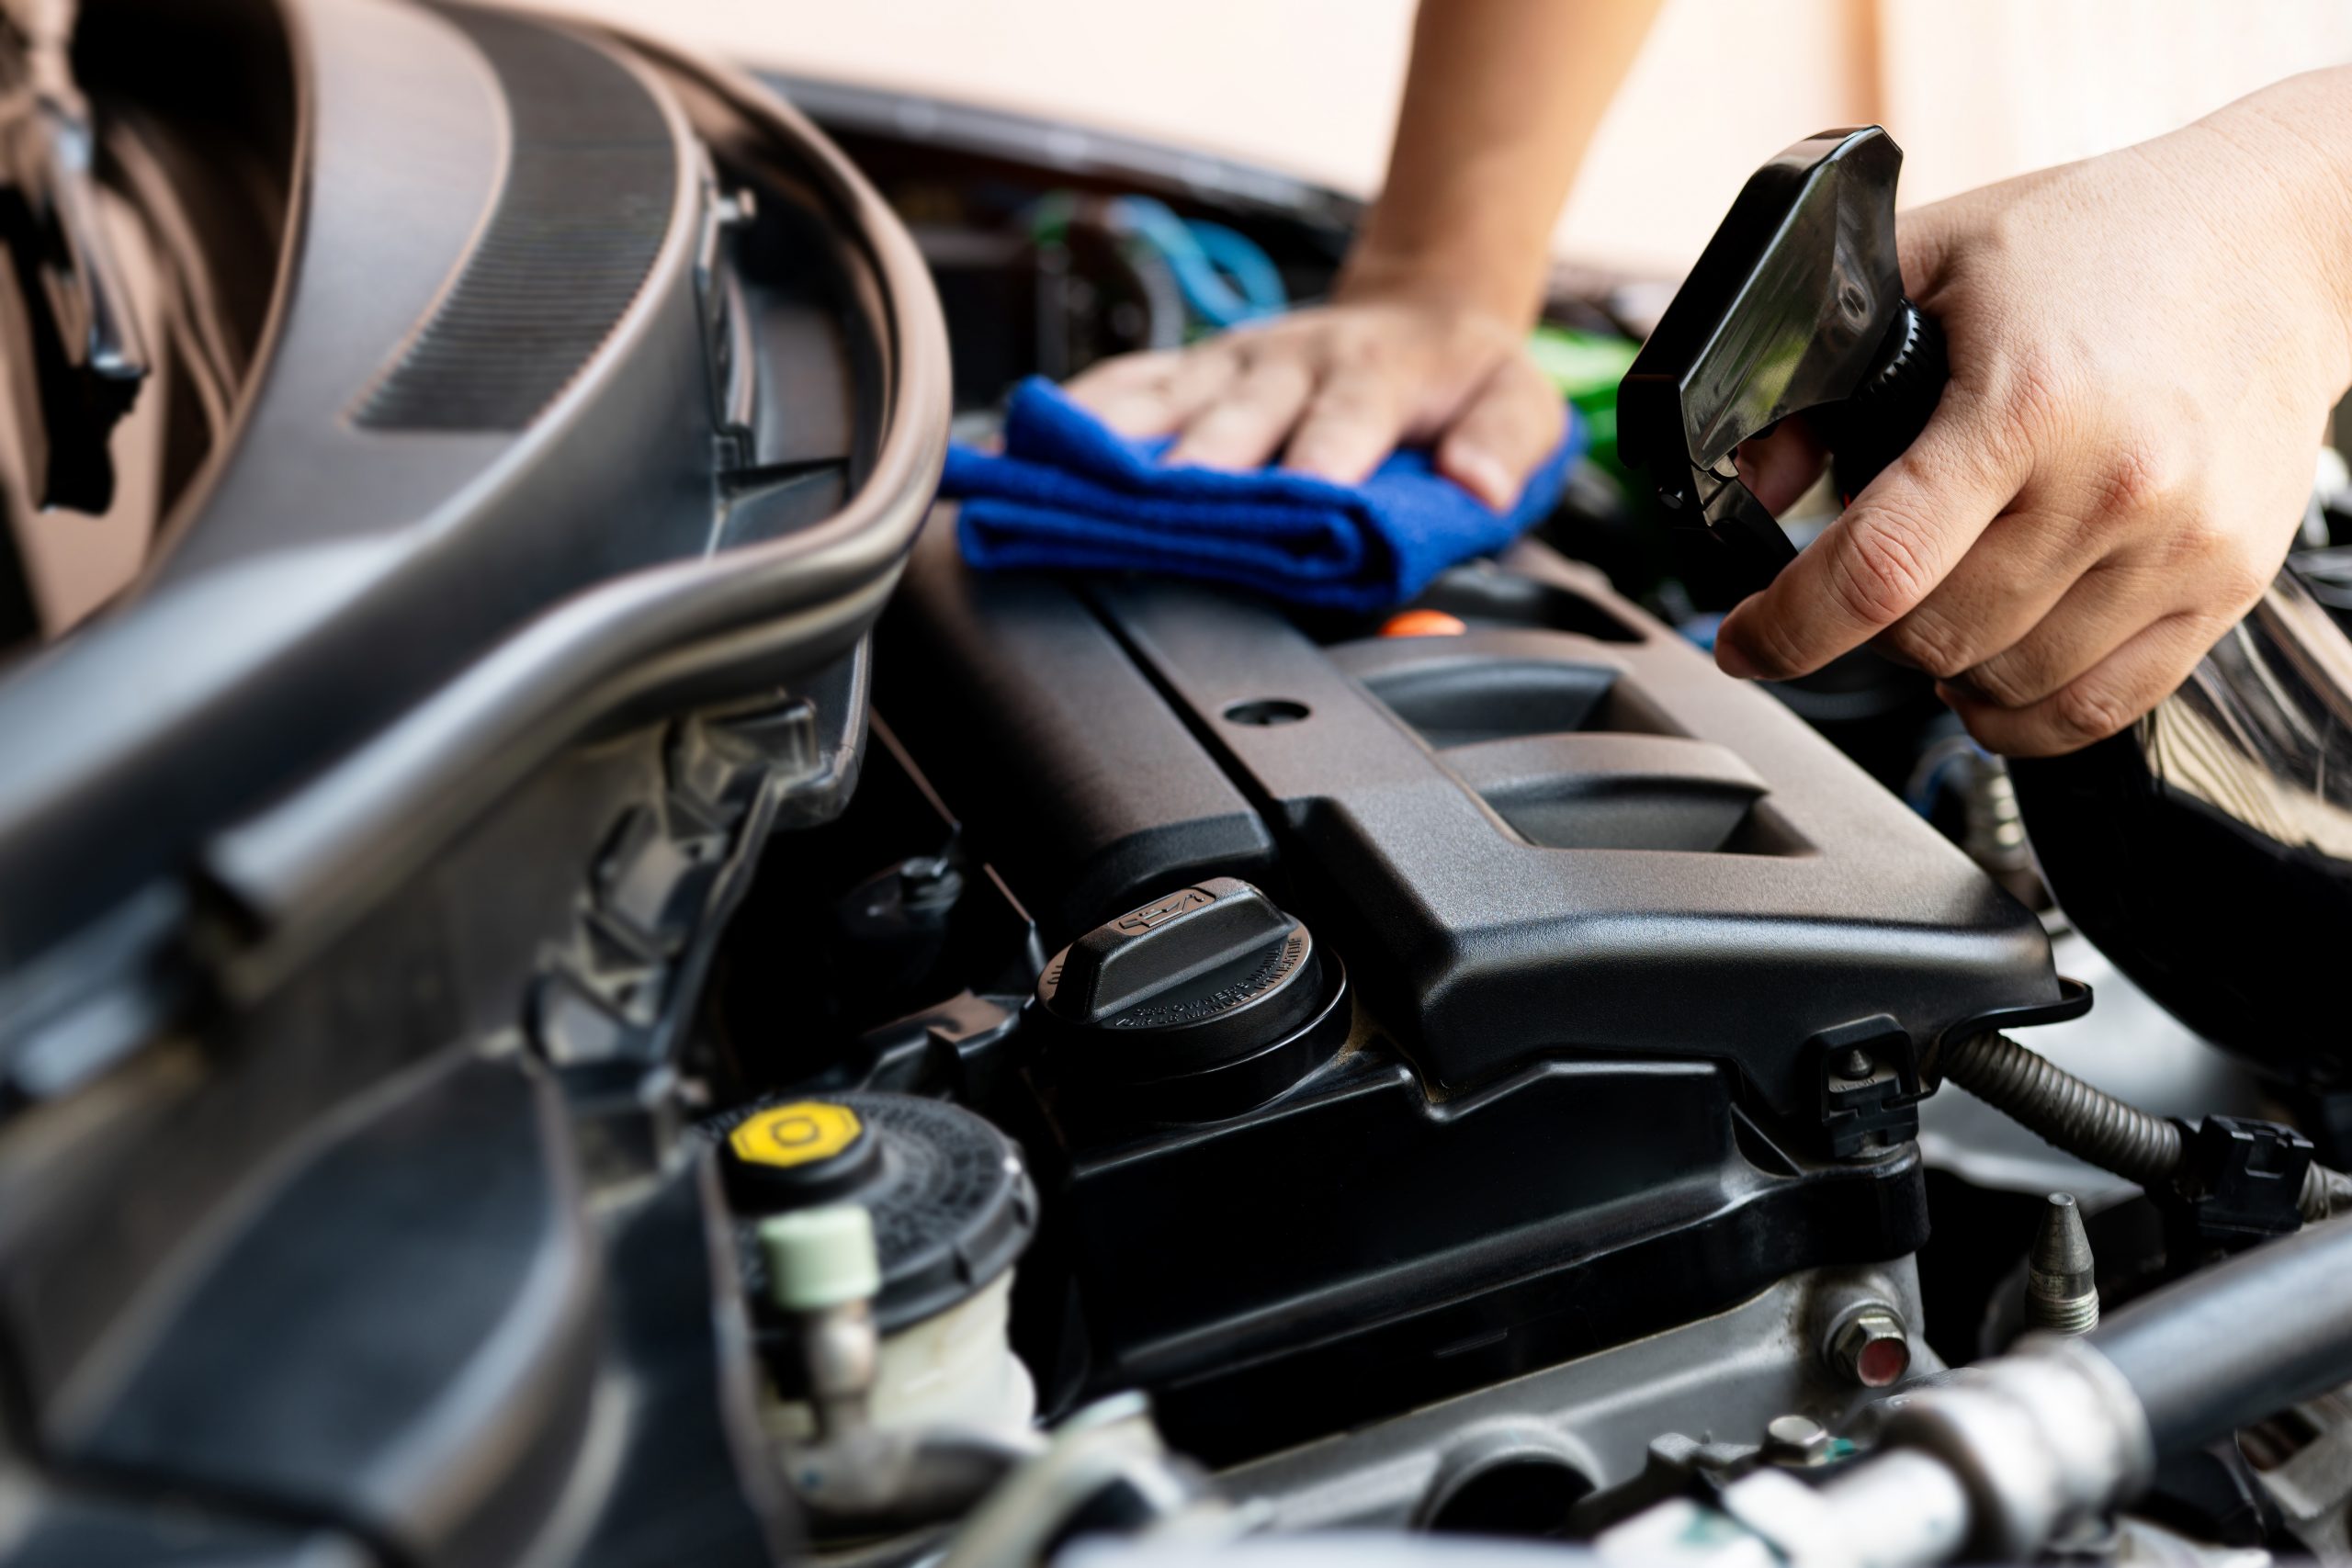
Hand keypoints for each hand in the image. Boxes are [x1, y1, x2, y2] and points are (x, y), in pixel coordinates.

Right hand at [1063, 290, 1565, 509]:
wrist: (1419, 310)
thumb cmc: (1460, 379)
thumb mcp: (1519, 406)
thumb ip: (1503, 447)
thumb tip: (1477, 483)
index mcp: (1371, 376)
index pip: (1344, 419)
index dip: (1320, 456)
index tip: (1299, 496)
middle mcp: (1288, 364)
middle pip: (1237, 414)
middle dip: (1199, 460)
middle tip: (1163, 503)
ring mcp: (1229, 364)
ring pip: (1163, 399)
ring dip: (1112, 439)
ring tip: (1054, 475)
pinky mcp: (1190, 369)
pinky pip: (1123, 386)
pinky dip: (1072, 413)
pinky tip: (1018, 441)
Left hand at [1715, 79, 2351, 756]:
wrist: (2277, 235)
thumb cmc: (2105, 239)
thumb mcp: (1935, 257)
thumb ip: (1827, 366)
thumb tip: (1758, 481)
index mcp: (2026, 406)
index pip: (1879, 570)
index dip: (1790, 628)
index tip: (1746, 644)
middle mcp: (2112, 485)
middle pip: (1937, 638)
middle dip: (1869, 632)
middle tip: (1858, 594)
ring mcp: (2178, 545)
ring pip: (2010, 685)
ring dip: (1947, 670)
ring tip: (1934, 612)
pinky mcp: (2228, 583)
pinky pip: (2102, 707)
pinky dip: (2028, 714)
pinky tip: (1997, 667)